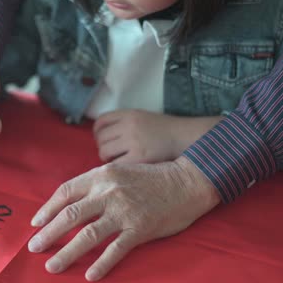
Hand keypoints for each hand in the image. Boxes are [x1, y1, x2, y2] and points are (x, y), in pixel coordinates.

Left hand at [27, 156, 219, 280]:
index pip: (65, 192)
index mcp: (101, 176)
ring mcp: (124, 211)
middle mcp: (109, 192)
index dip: (47, 208)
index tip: (36, 222)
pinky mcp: (139, 228)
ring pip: (87, 235)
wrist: (186, 181)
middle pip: (70, 215)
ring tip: (52, 266)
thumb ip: (97, 184)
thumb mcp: (120, 171)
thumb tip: (72, 203)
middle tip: (34, 247)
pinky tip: (89, 275)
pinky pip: (115, 250)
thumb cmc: (152, 178)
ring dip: (66, 253)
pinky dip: (101, 264)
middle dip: (48, 233)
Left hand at [93, 109, 222, 163]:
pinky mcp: (139, 157)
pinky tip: (125, 168)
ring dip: (107, 158)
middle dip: (102, 147)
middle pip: (101, 138)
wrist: (186, 138)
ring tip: (118, 161)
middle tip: (112, 154)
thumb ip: (124, 123)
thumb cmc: (164, 131)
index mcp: (129, 114)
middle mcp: (129, 126)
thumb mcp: (143, 117)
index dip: (97, 133)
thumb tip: (102, 136)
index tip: (102, 140)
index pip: (101, 121)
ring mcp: (134, 141)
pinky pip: (116, 164)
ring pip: (104, 152)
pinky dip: (117, 167)